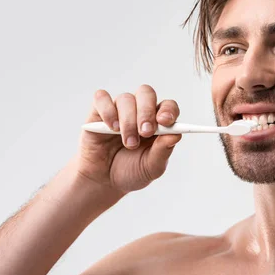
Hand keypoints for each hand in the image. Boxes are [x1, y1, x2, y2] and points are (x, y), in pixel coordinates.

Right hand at [74, 85, 181, 203]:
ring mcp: (119, 110)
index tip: (165, 122)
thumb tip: (176, 135)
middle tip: (145, 133)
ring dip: (128, 122)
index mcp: (158, 122)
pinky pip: (102, 98)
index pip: (167, 106)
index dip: (168, 110)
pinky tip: (111, 128)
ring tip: (128, 143)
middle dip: (146, 112)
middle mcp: (139, 111)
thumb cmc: (131, 171)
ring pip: (125, 99)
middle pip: (146, 93)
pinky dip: (108, 111)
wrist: (104, 182)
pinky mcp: (98, 112)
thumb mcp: (151, 167)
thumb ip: (163, 151)